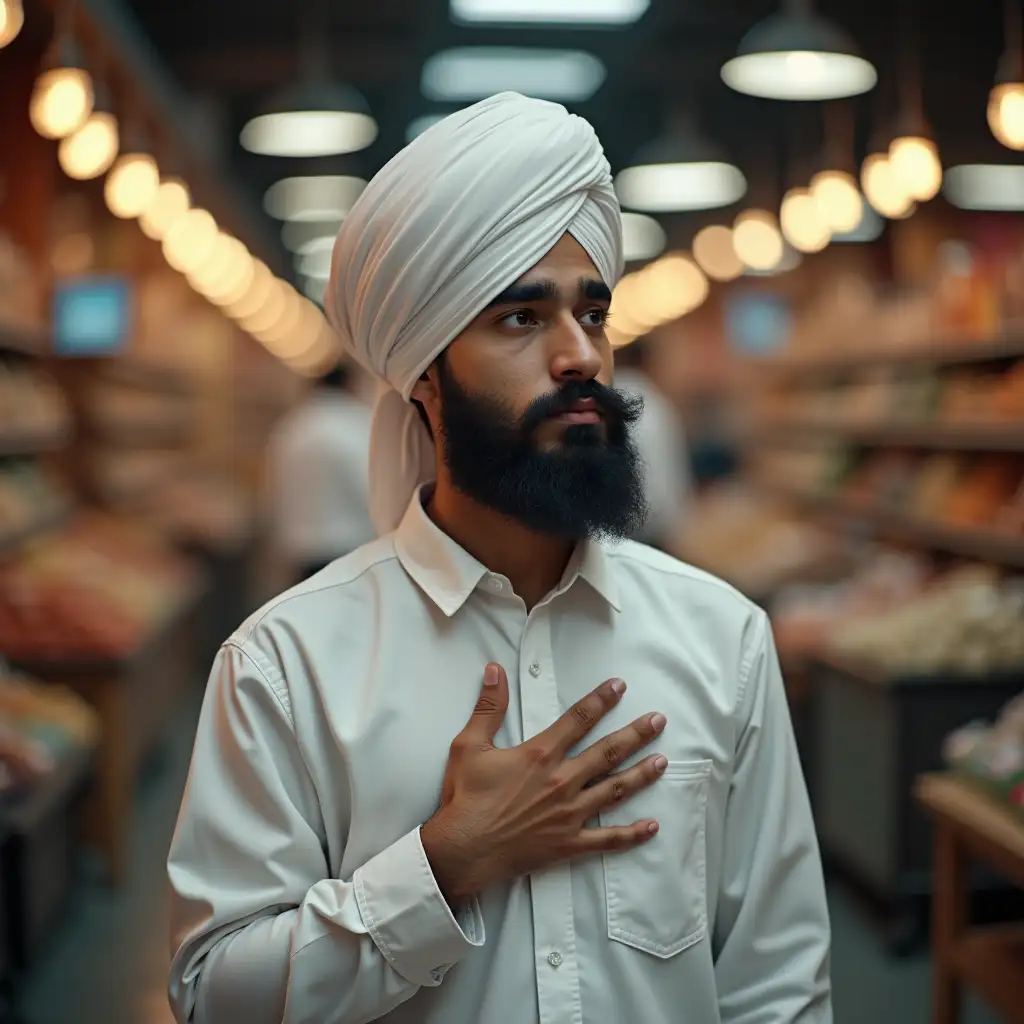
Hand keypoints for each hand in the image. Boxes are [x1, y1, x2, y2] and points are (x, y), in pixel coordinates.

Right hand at [421, 662, 666, 903]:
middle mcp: (562, 781)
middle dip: (636, 734)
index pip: (578, 719)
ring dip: (642, 775)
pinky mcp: (569, 843)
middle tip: (659, 721)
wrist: (462, 849)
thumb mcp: (469, 745)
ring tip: (663, 761)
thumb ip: (488, 707)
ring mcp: (569, 814)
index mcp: (540, 755)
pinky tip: (652, 826)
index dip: (601, 700)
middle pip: (608, 752)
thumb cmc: (465, 798)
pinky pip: (607, 839)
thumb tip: (495, 670)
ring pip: (615, 790)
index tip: (620, 686)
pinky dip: (631, 834)